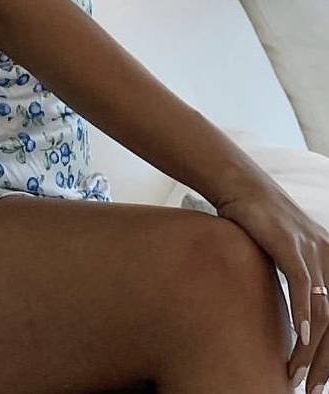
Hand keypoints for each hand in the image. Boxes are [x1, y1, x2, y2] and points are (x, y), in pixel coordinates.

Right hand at [215, 182, 328, 391]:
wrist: (239, 185)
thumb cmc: (258, 223)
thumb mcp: (287, 255)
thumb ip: (299, 286)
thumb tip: (298, 327)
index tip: (322, 381)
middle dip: (326, 362)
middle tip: (311, 389)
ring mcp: (312, 249)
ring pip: (323, 311)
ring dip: (311, 350)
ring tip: (296, 374)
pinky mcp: (289, 243)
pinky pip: (302, 285)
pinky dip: (303, 315)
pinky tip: (298, 338)